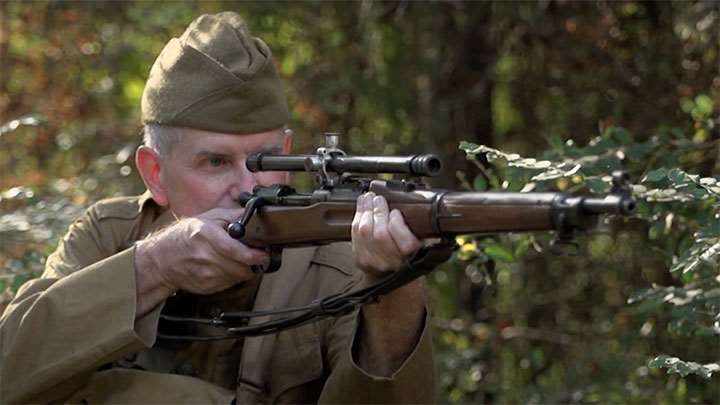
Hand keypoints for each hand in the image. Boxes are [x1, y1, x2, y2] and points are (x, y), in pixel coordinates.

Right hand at [135, 207, 267, 295]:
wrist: (162, 258)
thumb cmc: (185, 235)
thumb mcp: (208, 217)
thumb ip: (233, 215)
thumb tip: (254, 213)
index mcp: (205, 235)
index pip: (232, 250)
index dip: (252, 255)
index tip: (263, 255)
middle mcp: (204, 256)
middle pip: (238, 266)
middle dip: (253, 263)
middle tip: (258, 257)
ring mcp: (203, 274)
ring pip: (237, 277)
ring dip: (245, 270)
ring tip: (242, 260)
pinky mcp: (205, 287)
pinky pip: (229, 284)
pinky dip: (234, 277)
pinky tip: (228, 267)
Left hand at [351, 192, 423, 279]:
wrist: (397, 280)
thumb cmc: (412, 255)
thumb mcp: (423, 242)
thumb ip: (420, 228)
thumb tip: (411, 206)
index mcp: (412, 257)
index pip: (402, 240)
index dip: (396, 222)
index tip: (396, 212)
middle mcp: (392, 263)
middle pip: (380, 233)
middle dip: (378, 211)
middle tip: (378, 198)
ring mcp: (374, 263)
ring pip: (365, 232)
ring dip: (365, 211)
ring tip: (367, 199)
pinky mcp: (361, 261)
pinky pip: (355, 236)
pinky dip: (357, 219)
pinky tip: (361, 209)